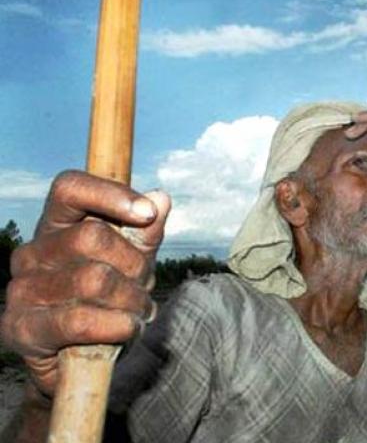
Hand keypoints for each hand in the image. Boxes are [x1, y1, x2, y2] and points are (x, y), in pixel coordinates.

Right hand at [0, 170, 170, 396]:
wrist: (78, 361)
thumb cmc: (108, 301)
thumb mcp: (133, 263)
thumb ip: (146, 233)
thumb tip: (160, 197)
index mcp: (54, 226)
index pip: (70, 188)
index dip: (110, 193)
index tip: (147, 213)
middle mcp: (31, 253)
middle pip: (93, 236)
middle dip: (136, 264)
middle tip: (145, 286)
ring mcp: (22, 289)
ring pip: (95, 279)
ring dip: (133, 300)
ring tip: (138, 311)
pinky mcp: (22, 329)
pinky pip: (83, 320)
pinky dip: (120, 326)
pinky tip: (128, 329)